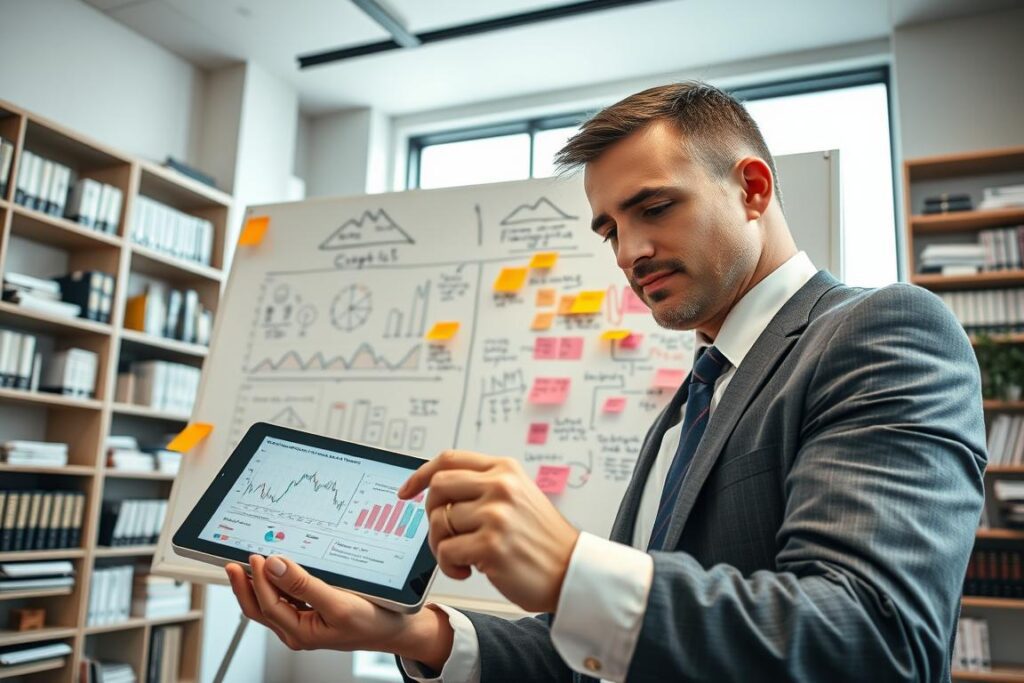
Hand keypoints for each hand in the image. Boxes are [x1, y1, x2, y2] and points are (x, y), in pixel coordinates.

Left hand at [226, 555, 452, 670]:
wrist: (398, 629)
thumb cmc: (373, 622)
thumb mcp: (338, 603)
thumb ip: (304, 586)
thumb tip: (276, 566)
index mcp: (301, 633)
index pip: (269, 605)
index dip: (258, 581)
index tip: (256, 557)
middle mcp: (298, 629)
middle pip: (261, 607)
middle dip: (245, 585)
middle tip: (234, 562)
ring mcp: (305, 621)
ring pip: (272, 602)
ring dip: (258, 583)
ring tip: (248, 563)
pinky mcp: (314, 611)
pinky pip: (287, 597)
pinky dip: (277, 582)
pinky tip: (277, 569)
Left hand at [399, 450, 580, 612]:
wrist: (572, 571)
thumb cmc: (542, 540)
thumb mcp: (519, 497)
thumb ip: (484, 487)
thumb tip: (436, 490)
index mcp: (505, 470)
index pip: (449, 460)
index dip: (420, 475)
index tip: (406, 491)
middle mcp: (500, 486)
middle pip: (438, 487)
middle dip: (431, 514)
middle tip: (443, 534)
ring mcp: (495, 515)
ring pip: (439, 522)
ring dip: (441, 546)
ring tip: (463, 557)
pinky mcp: (490, 545)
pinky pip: (446, 551)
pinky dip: (450, 566)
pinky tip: (469, 570)